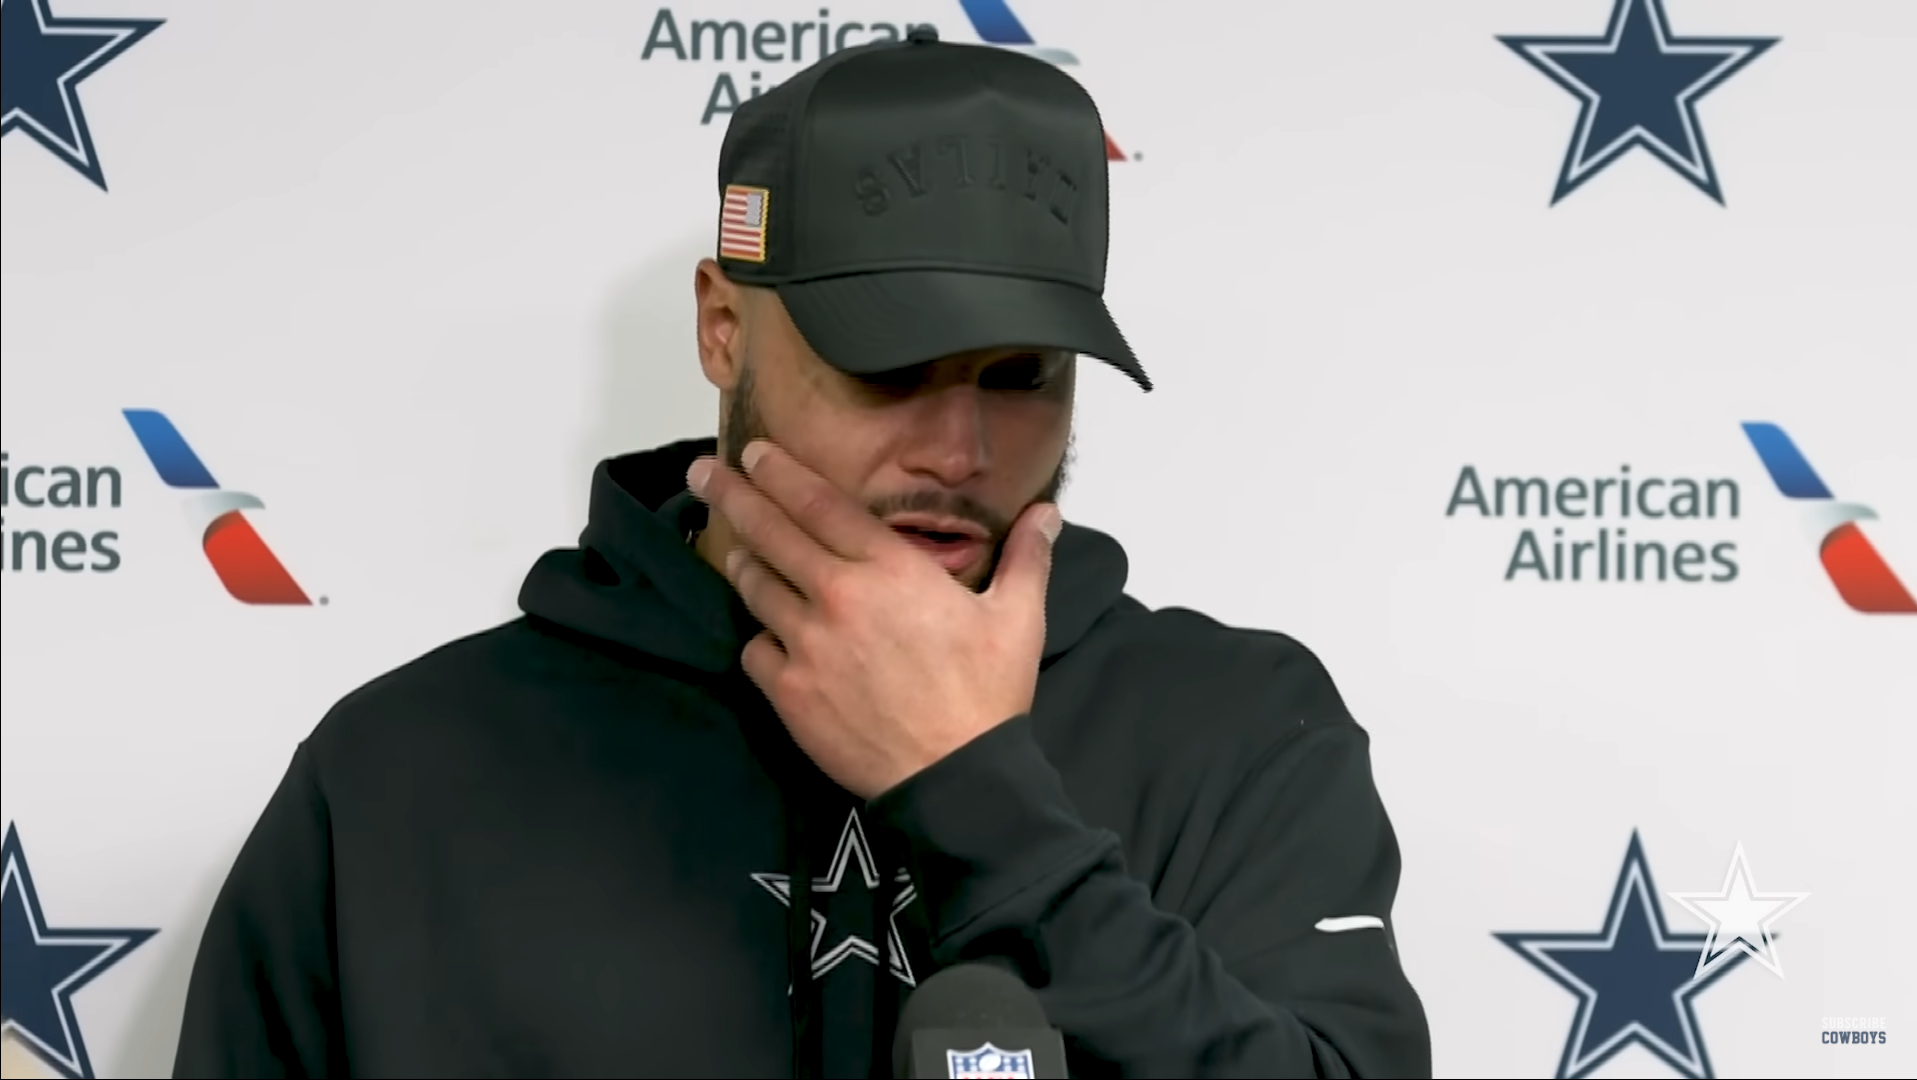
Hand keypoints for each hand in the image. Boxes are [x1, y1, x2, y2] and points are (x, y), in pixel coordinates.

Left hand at [688, 440, 1060, 799]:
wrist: (954, 777)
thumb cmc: (987, 695)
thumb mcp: (1018, 618)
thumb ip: (1026, 557)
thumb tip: (1047, 513)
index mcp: (891, 568)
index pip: (820, 503)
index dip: (782, 473)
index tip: (755, 452)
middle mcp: (839, 595)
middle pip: (770, 532)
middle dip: (733, 495)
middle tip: (704, 473)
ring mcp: (807, 644)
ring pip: (755, 587)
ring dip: (743, 562)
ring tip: (738, 550)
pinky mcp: (789, 691)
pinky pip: (755, 650)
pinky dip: (758, 638)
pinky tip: (765, 635)